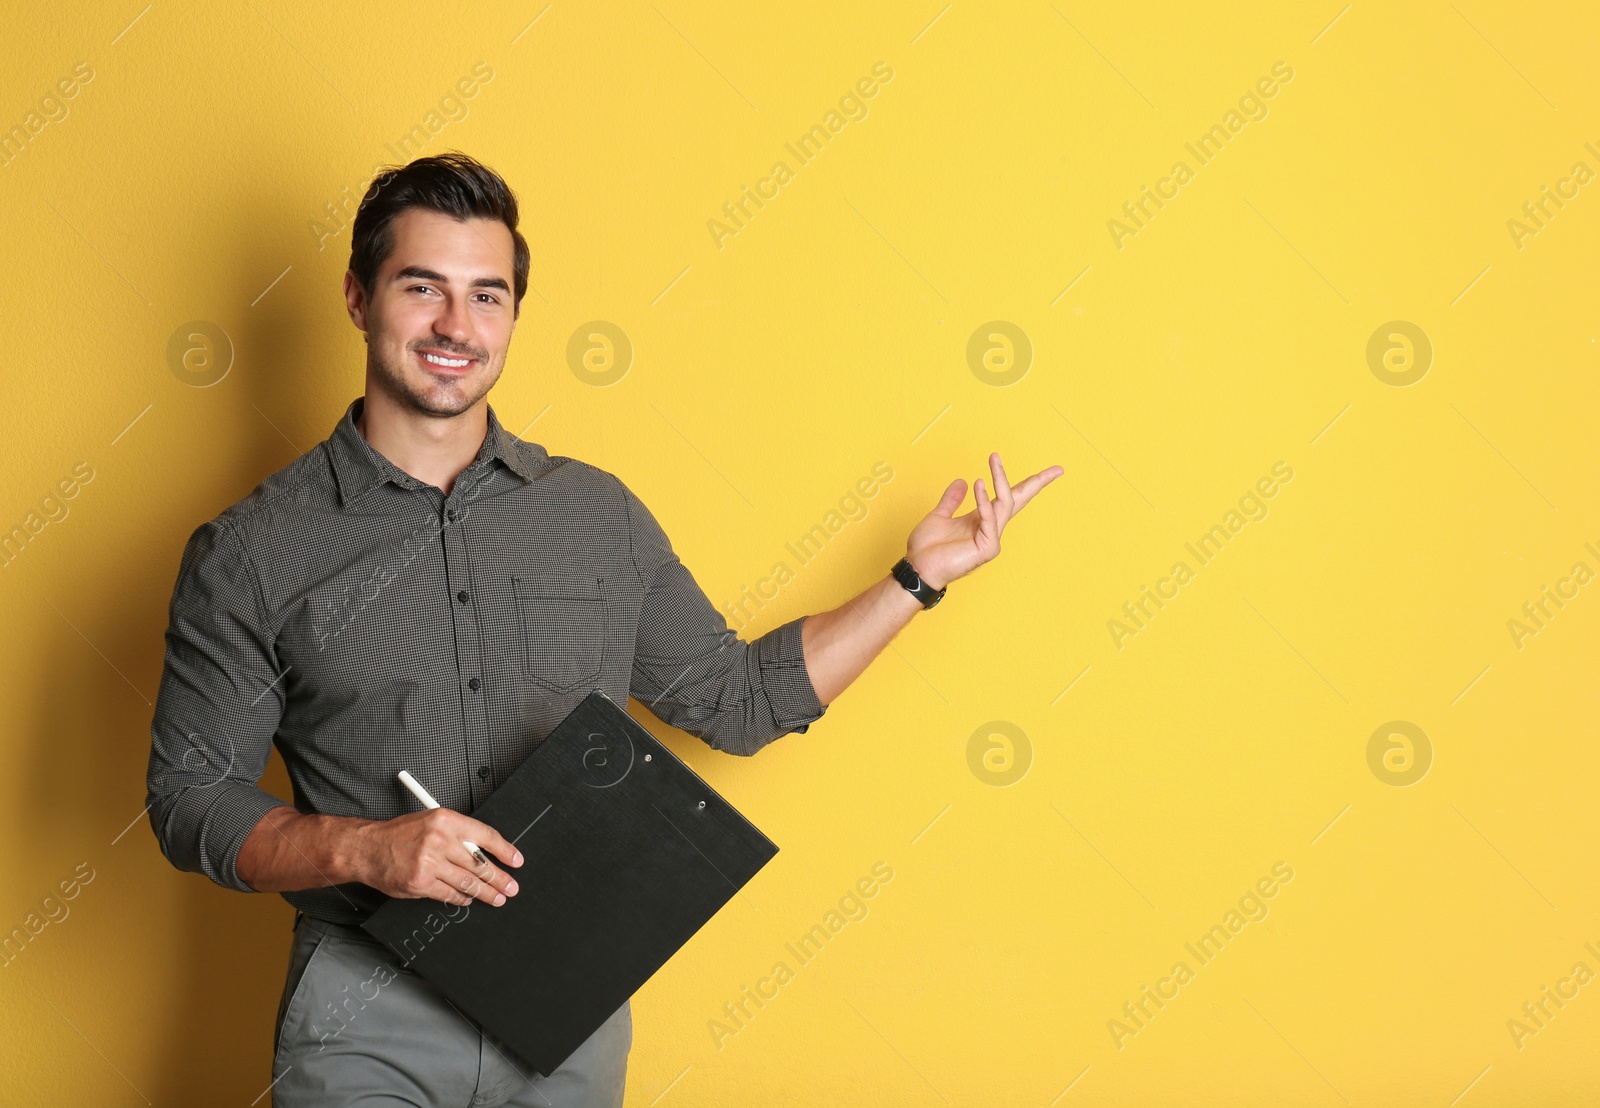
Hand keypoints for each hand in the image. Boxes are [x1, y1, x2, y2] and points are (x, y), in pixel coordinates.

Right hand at [352, 809, 522, 907]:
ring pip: (467, 882)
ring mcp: (429, 863)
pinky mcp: (420, 883)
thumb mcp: (431, 821)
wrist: (367, 848)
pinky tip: (469, 898)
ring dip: (486, 892)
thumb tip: (485, 852)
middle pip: (479, 863)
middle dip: (499, 878)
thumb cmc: (399, 834)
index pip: (485, 836)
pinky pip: (449, 894)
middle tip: (511, 887)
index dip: (504, 850)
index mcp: (446, 820)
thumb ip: (457, 834)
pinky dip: (462, 898)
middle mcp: (439, 840)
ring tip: (497, 898)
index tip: (516, 861)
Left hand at [904, 453, 1062, 589]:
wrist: (917, 568)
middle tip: (1057, 470)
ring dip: (1000, 479)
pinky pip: (989, 519)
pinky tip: (979, 484)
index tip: (1047, 472)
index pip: (1008, 497)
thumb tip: (962, 480)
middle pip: (1019, 501)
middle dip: (1038, 484)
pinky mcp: (987, 548)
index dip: (1026, 484)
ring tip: (994, 458)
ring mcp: (991, 538)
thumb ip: (951, 500)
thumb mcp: (939, 516)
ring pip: (1005, 503)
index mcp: (982, 519)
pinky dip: (985, 500)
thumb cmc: (927, 548)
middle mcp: (991, 528)